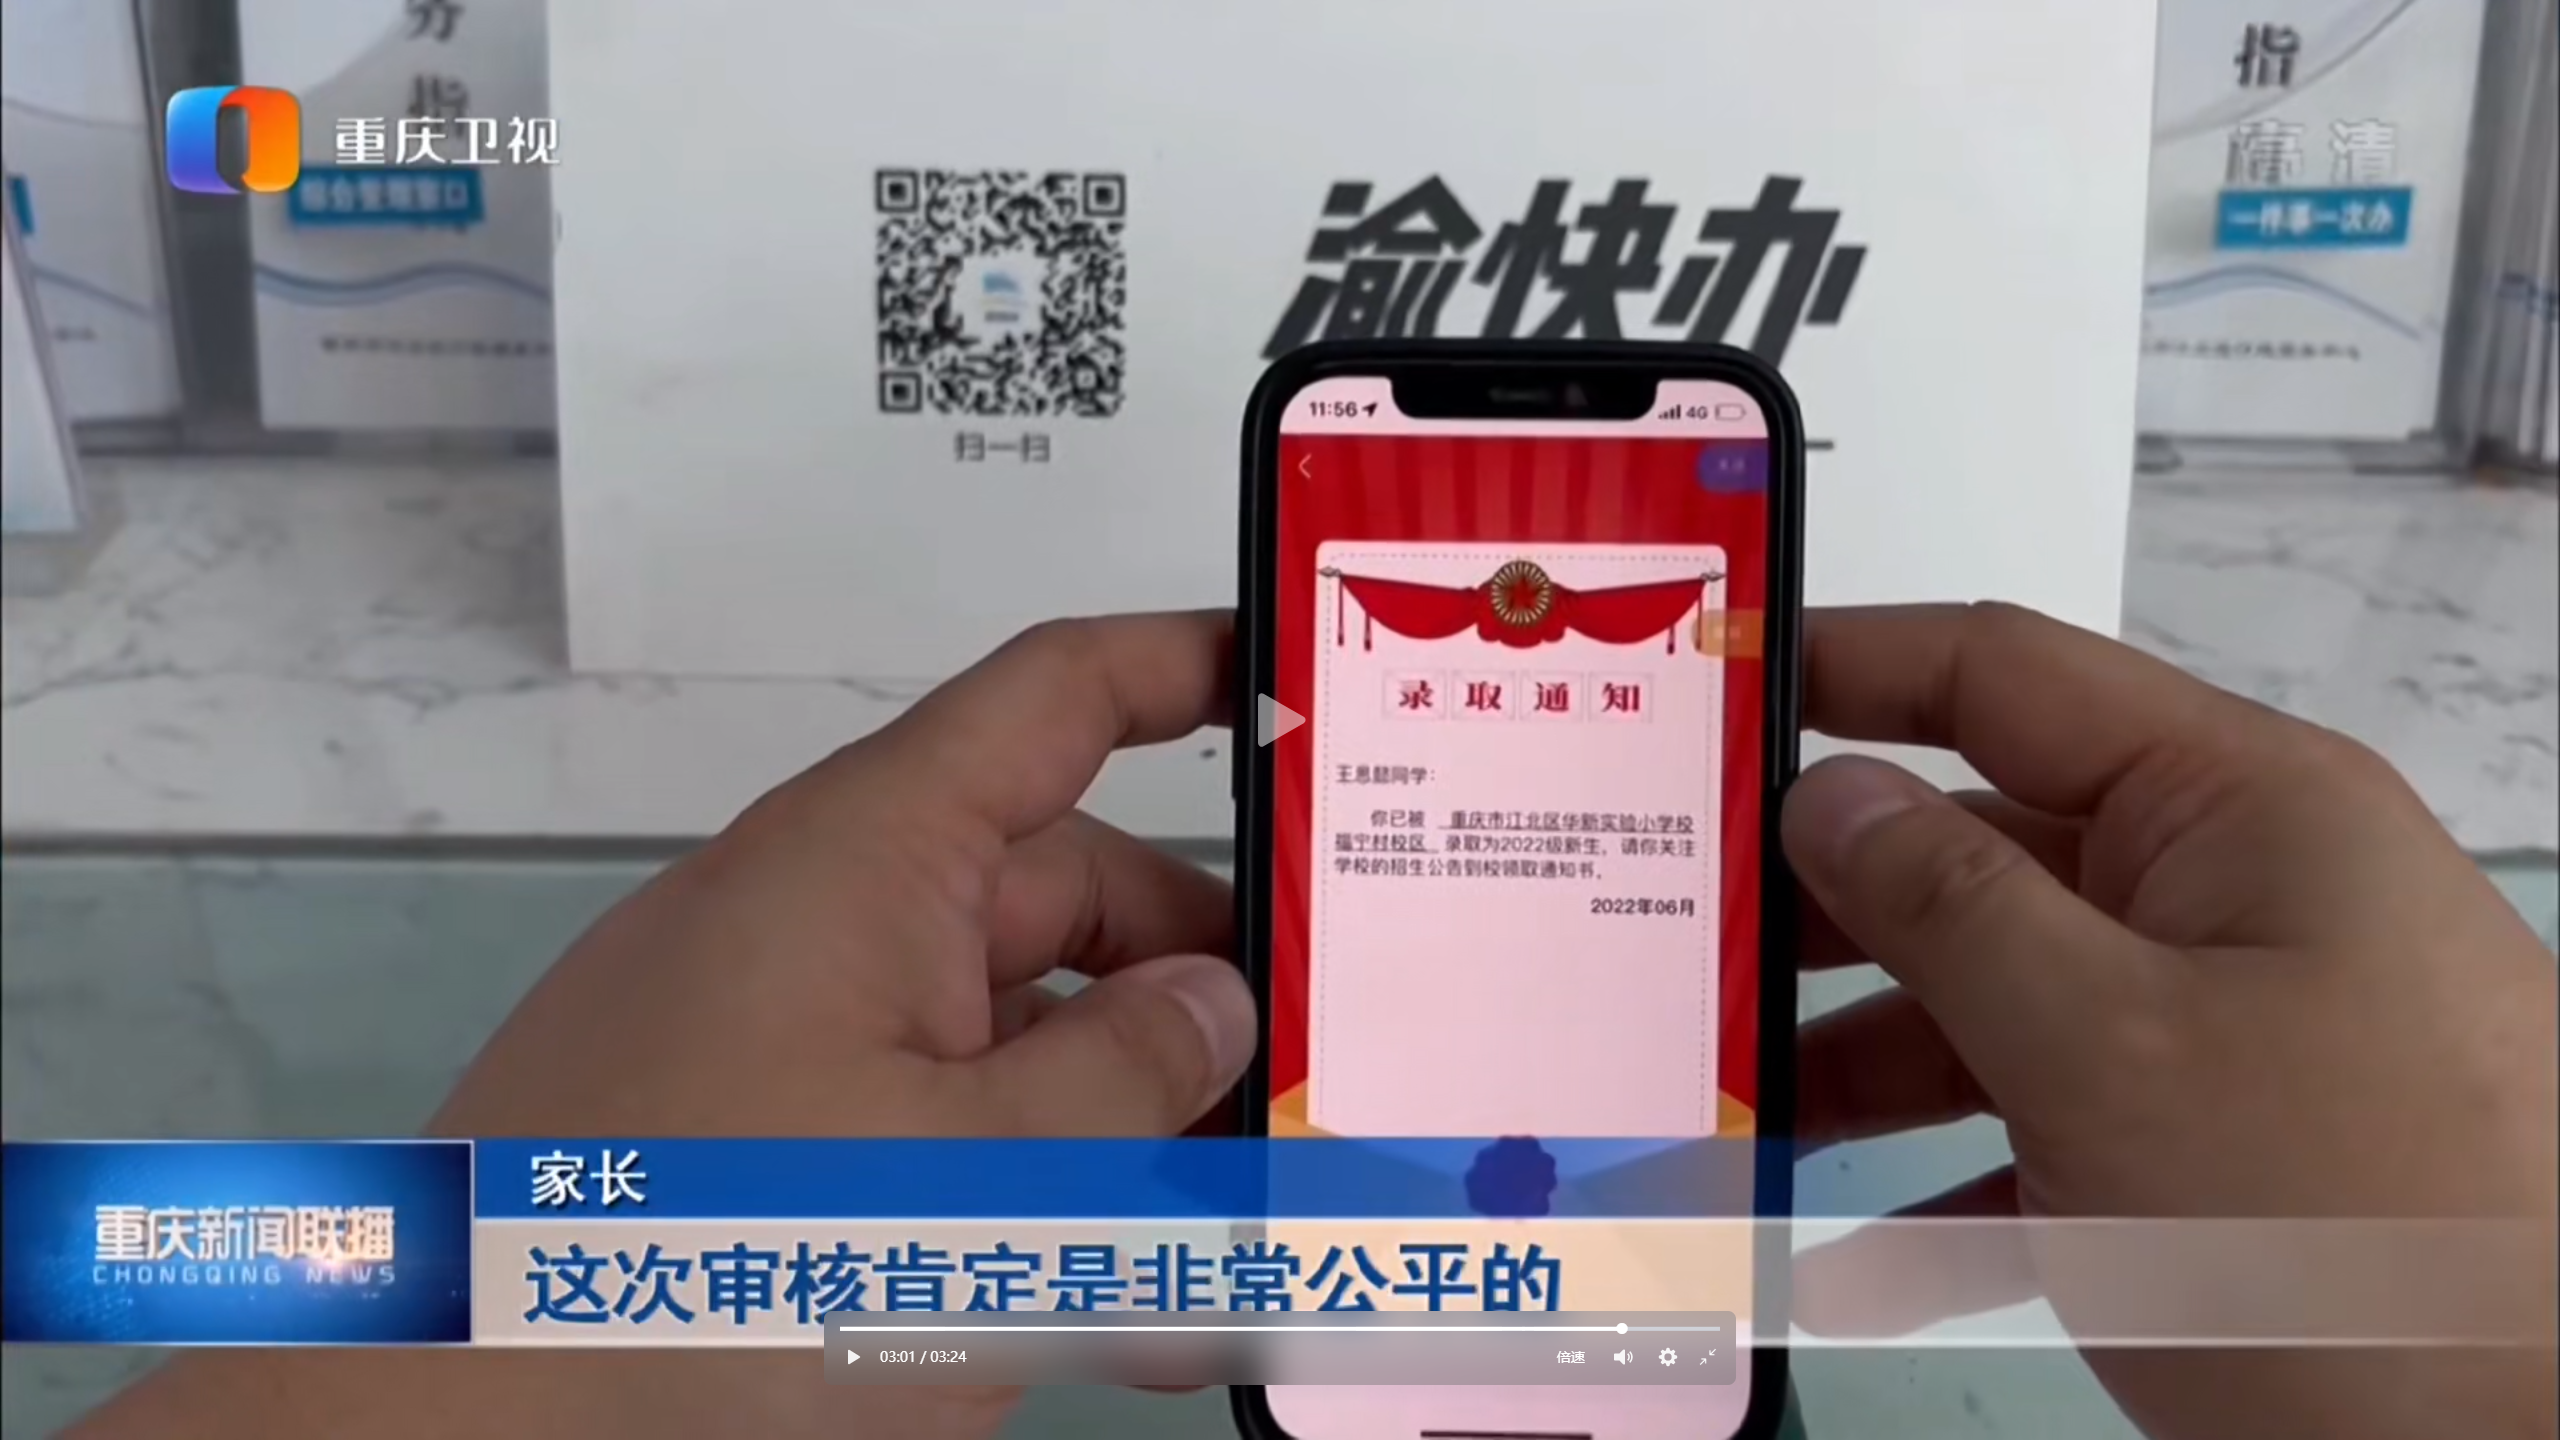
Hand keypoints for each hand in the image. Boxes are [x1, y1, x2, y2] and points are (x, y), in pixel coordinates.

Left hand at [72, 612, 1259, 1439]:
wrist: (450, 1433)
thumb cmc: (707, 1274)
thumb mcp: (984, 1181)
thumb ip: (1129, 1079)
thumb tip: (1213, 1003)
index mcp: (873, 857)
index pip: (1059, 695)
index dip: (1190, 662)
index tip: (1306, 678)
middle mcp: (826, 920)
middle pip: (1061, 891)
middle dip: (1201, 980)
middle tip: (1326, 1071)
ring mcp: (783, 1035)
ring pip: (1006, 1034)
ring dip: (1132, 1119)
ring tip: (1250, 1235)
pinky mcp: (751, 1145)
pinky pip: (927, 1129)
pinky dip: (1031, 1193)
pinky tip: (1128, 1307)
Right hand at [1783, 605, 2557, 1439]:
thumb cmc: (2382, 1239)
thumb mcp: (2111, 1050)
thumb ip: (1948, 908)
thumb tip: (1830, 797)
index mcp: (2236, 813)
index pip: (2004, 677)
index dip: (1846, 668)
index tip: (1714, 685)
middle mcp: (2240, 900)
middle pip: (1987, 852)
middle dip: (1830, 908)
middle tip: (1690, 939)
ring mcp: (2239, 1031)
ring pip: (2009, 1006)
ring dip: (1871, 1064)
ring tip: (1742, 1115)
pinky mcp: (2234, 1156)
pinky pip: (2057, 1136)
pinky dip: (1952, 1187)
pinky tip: (1852, 1260)